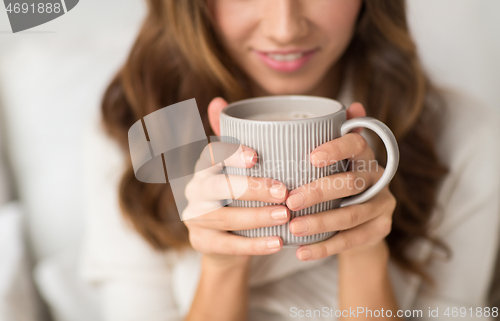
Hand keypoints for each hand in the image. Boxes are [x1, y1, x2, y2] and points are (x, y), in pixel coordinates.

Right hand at [183, 98, 288, 267]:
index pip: (211, 154)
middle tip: (283, 191)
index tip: (255, 157)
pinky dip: (254, 245)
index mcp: (205, 167)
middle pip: (219, 187)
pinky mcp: (201, 243)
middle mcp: (195, 190)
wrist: (223, 240)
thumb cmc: (236, 196)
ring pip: (224, 217)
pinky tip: (278, 243)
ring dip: (257, 217)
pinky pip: (228, 245)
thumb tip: (218, 99)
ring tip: (285, 216)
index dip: (230, 153)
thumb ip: (231, 136)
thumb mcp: (234, 167)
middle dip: (251, 188)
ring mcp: (194, 217)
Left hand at [285, 102, 396, 260]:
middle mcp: (378, 176)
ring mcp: (383, 204)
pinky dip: (325, 247)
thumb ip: (329, 137)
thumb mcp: (332, 160)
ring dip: (321, 222)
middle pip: (351, 182)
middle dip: (319, 192)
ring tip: (293, 228)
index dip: (336, 148)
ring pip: (352, 213)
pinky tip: (302, 252)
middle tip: (290, 200)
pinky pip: (353, 239)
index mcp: (363, 155)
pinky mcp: (382, 228)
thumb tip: (352, 105)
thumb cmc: (337, 184)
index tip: (311, 158)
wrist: (362, 222)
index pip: (356, 144)